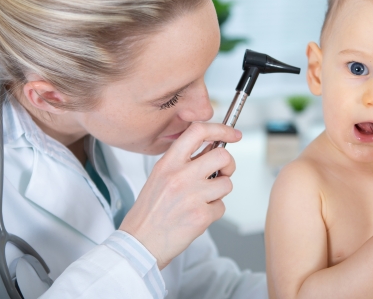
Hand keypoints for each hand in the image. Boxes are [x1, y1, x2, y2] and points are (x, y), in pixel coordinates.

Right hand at [118, 122, 240, 268]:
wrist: (140, 242)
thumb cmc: (149, 212)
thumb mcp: (159, 177)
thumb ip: (183, 162)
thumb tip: (212, 150)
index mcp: (168, 163)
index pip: (198, 131)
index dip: (220, 129)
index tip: (232, 134)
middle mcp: (180, 176)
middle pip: (222, 156)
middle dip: (228, 165)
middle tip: (222, 173)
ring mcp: (192, 195)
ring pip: (227, 184)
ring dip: (219, 192)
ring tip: (202, 199)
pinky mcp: (201, 215)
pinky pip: (221, 207)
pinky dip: (213, 212)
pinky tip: (197, 215)